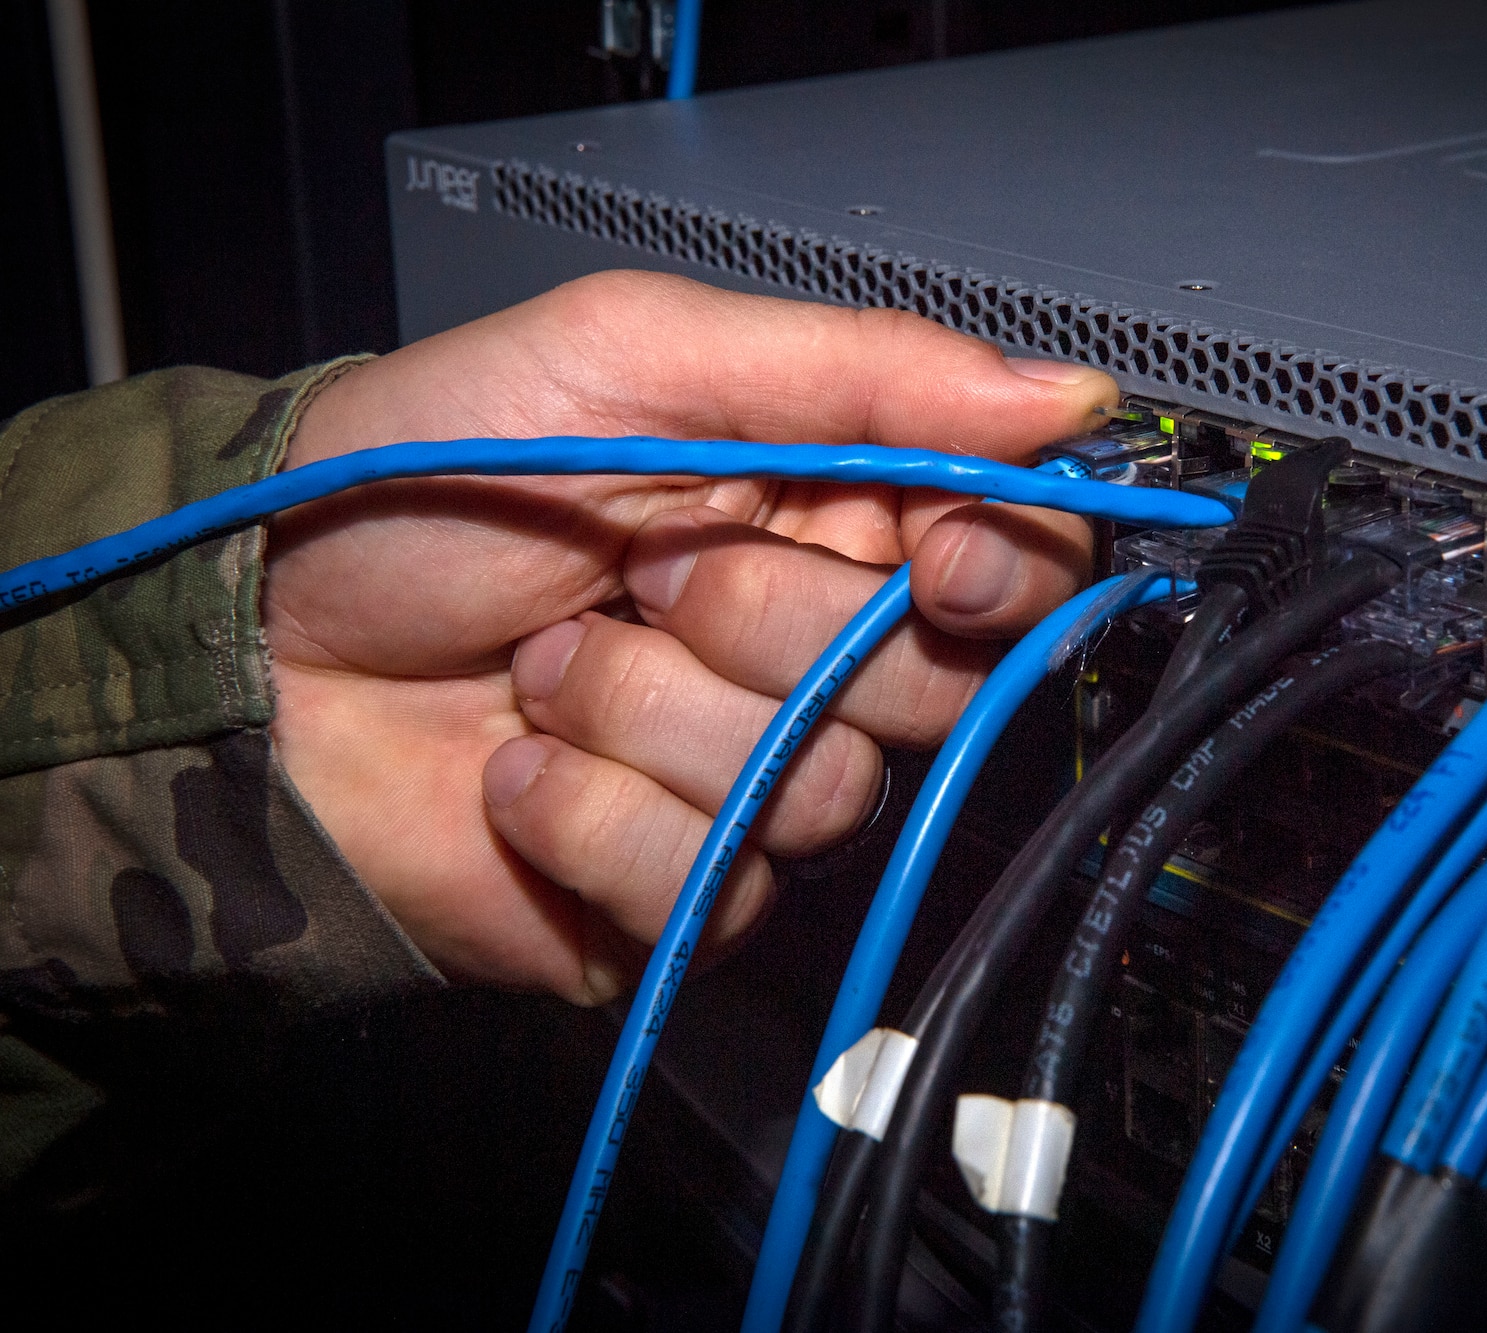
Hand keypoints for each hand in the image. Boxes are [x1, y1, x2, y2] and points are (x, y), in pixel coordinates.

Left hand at [265, 271, 1110, 1003]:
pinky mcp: (686, 896)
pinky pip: (711, 884)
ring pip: (816, 789)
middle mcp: (818, 658)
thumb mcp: (635, 355)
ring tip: (547, 664)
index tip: (930, 556)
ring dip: (650, 714)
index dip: (997, 567)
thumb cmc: (426, 483)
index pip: (1016, 559)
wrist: (264, 647)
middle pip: (933, 684)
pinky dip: (588, 812)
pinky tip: (519, 765)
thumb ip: (858, 369)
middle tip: (645, 570)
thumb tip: (1070, 395)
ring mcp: (756, 785)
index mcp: (832, 517)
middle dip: (771, 621)